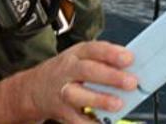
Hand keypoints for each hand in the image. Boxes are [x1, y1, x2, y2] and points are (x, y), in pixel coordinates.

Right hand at [21, 41, 137, 123]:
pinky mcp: (62, 112)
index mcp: (76, 55)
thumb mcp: (79, 58)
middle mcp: (67, 71)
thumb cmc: (65, 72)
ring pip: (79, 96)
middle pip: (87, 71)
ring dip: (99, 100)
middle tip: (131, 82)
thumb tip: (132, 68)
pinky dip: (91, 123)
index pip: (93, 49)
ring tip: (118, 104)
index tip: (129, 58)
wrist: (33, 89)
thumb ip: (103, 61)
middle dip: (110, 77)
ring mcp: (63, 92)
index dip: (111, 53)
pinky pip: (77, 120)